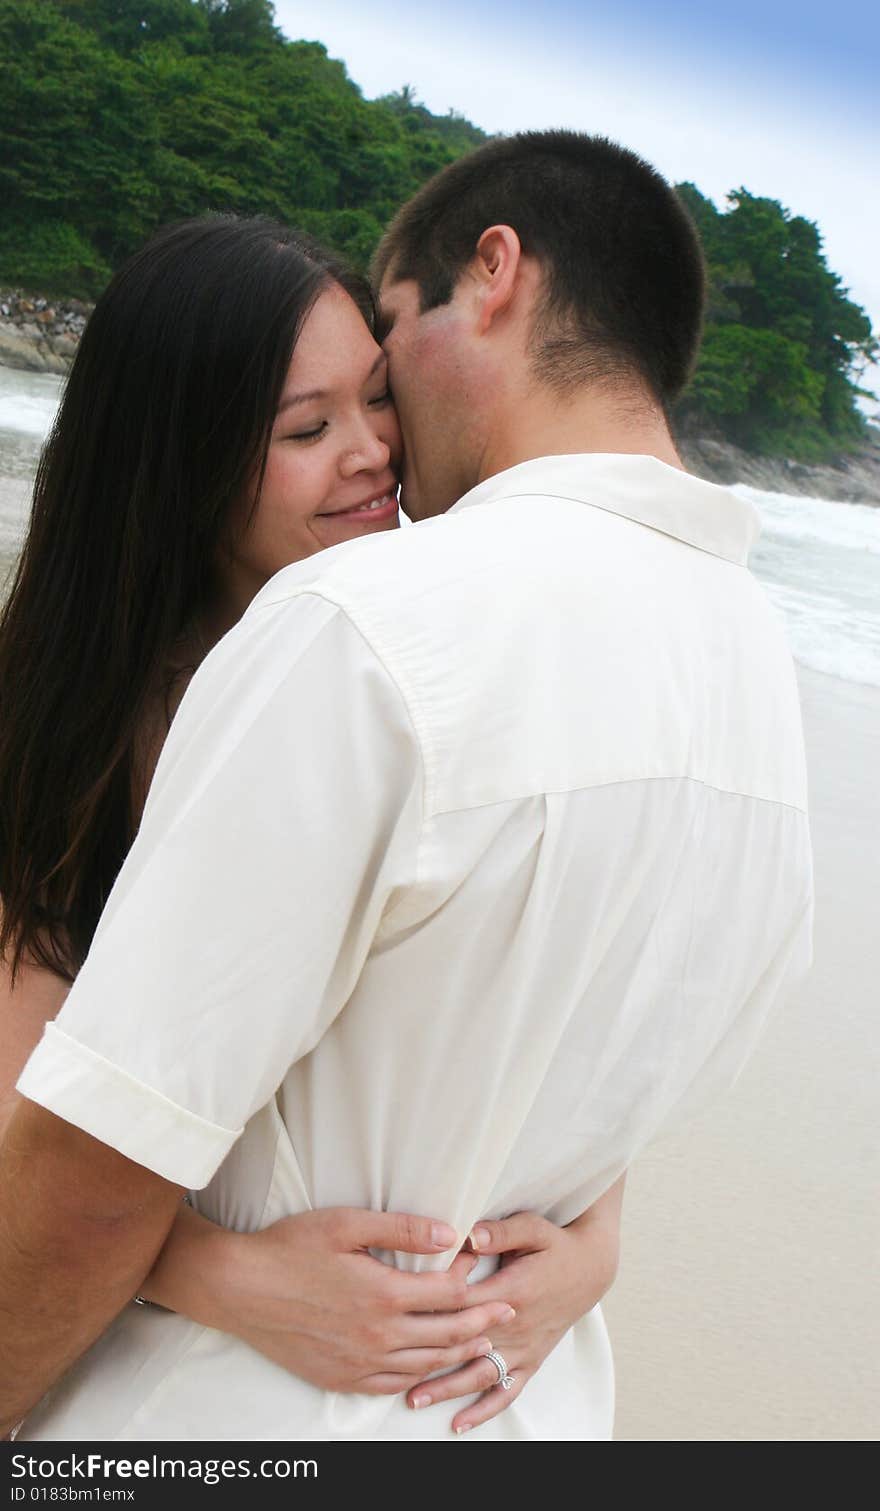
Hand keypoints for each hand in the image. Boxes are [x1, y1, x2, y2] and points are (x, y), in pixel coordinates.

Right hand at [164, 1207, 516, 1395]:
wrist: (240, 1289)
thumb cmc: (290, 1248)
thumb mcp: (346, 1224)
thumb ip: (402, 1230)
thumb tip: (449, 1234)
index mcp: (384, 1294)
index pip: (449, 1296)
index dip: (475, 1284)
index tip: (493, 1275)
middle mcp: (378, 1335)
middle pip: (446, 1335)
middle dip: (482, 1323)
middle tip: (507, 1315)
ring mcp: (359, 1362)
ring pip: (424, 1364)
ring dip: (457, 1353)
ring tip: (480, 1343)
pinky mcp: (340, 1378)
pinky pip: (392, 1385)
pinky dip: (419, 1377)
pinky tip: (428, 1368)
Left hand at [404, 1202, 621, 1434]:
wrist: (591, 1270)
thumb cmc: (557, 1244)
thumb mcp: (532, 1228)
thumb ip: (499, 1232)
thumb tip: (469, 1236)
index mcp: (511, 1290)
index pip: (464, 1304)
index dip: (433, 1308)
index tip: (401, 1314)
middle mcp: (515, 1325)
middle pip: (465, 1347)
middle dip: (430, 1360)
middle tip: (392, 1370)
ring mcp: (523, 1347)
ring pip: (481, 1375)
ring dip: (448, 1389)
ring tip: (415, 1400)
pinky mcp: (531, 1359)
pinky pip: (508, 1390)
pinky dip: (484, 1410)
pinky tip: (460, 1423)